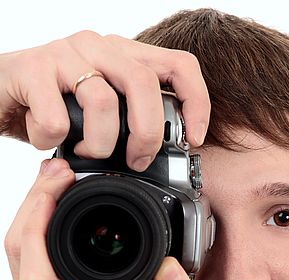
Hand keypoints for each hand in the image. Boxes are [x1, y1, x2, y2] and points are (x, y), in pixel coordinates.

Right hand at [0, 30, 209, 169]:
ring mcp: (65, 54)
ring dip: (97, 143)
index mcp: (123, 56)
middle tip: (136, 161)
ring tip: (83, 151)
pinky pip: (57, 117)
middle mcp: (99, 47)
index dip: (196, 102)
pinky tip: (46, 139)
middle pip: (144, 84)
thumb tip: (163, 157)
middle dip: (147, 134)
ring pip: (103, 102)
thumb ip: (131, 122)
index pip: (179, 65)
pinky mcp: (32, 68)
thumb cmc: (55, 106)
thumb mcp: (102, 113)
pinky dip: (53, 139)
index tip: (194, 139)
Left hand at [4, 158, 202, 279]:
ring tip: (54, 182)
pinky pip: (19, 258)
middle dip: (33, 202)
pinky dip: (30, 227)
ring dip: (29, 211)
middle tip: (58, 172)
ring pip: (13, 250)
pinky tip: (49, 207)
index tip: (56, 189)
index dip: (38, 224)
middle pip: (17, 249)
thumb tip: (168, 266)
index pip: (37, 271)